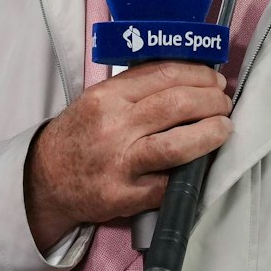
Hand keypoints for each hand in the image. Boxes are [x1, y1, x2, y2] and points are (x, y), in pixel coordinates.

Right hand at [24, 60, 232, 249]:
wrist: (46, 181)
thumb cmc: (80, 135)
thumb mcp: (98, 99)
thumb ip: (137, 88)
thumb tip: (189, 77)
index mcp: (107, 96)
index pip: (163, 75)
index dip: (198, 74)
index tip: (214, 78)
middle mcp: (114, 127)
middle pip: (176, 105)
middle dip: (210, 101)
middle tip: (223, 103)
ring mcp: (121, 164)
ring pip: (177, 145)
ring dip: (210, 134)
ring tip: (224, 128)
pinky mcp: (126, 197)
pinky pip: (170, 183)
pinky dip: (191, 172)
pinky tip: (202, 163)